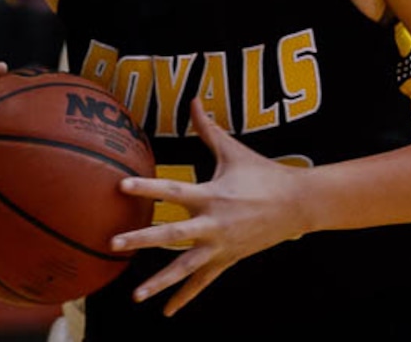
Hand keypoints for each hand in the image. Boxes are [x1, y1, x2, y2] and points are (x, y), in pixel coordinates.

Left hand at [112, 98, 306, 314]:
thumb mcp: (233, 150)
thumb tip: (194, 99)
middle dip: (142, 239)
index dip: (147, 188)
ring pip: (185, 268)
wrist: (296, 204)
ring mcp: (220, 246)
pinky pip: (203, 282)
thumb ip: (208, 128)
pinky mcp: (227, 260)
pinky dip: (185, 297)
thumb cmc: (262, 172)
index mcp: (211, 195)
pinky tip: (166, 312)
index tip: (121, 186)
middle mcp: (213, 224)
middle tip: (114, 243)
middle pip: (172, 235)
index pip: (173, 191)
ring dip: (159, 282)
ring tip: (135, 295)